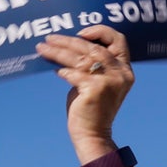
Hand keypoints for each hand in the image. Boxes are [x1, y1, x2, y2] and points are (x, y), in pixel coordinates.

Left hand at [35, 26, 133, 162]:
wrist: (92, 134)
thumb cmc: (89, 108)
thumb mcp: (94, 82)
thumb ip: (88, 66)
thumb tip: (65, 48)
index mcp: (124, 69)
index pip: (119, 40)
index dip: (100, 32)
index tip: (80, 33)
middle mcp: (121, 73)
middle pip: (94, 48)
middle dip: (69, 41)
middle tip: (49, 38)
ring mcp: (110, 81)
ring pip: (81, 58)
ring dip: (59, 51)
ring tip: (42, 48)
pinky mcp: (96, 90)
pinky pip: (74, 74)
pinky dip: (62, 70)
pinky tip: (53, 69)